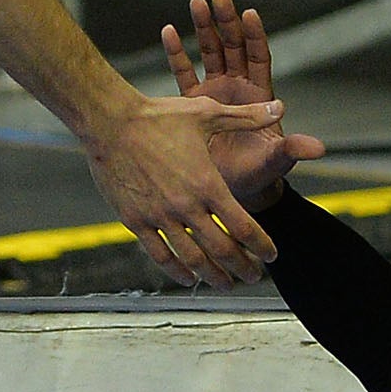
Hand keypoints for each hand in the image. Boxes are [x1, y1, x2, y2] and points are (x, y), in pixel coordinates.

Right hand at [87, 92, 322, 283]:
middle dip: (243, 267)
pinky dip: (177, 271)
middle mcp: (186, 206)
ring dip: (213, 276)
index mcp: (208, 184)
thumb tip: (279, 107)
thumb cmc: (158, 116)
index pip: (244, 227)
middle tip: (254, 276)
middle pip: (222, 250)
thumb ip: (247, 117)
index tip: (271, 255)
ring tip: (225, 284)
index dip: (261, 246)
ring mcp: (160, 216)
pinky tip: (188, 278)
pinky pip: (159, 255)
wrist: (111, 122)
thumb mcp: (208, 113)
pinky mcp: (136, 220)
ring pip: (193, 259)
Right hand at [155, 0, 325, 216]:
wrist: (233, 191)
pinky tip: (169, 30)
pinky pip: (183, 73)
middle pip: (233, 47)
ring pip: (209, 53)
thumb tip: (320, 149)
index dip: (255, 36)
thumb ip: (292, 151)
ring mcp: (215, 94)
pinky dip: (177, 53)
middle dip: (226, 21)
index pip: (258, 58)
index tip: (249, 13)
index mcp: (259, 97)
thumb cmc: (259, 175)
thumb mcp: (276, 161)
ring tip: (196, 1)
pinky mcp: (194, 105)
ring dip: (203, 28)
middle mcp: (238, 89)